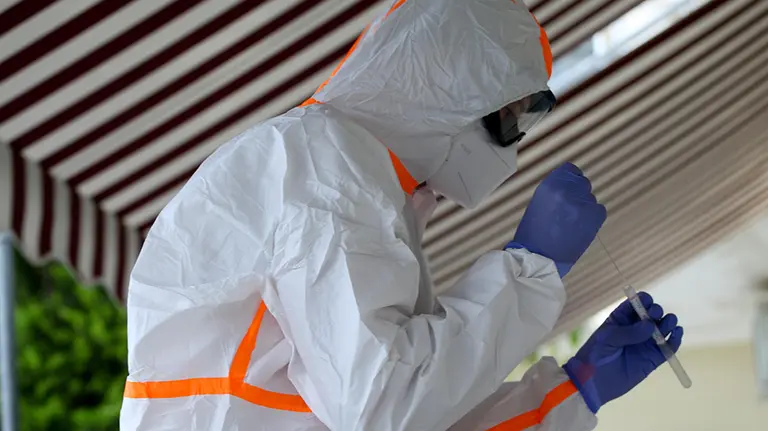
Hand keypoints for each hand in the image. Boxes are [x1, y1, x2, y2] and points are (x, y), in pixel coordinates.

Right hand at [506, 162, 605, 276]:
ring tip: (572, 222)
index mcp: (550, 185)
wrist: (539, 258)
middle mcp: (568, 191)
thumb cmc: (533, 233)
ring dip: (583, 206)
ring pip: (590, 197)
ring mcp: (583, 204)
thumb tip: (568, 186)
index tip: (568, 187)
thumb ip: (554, 191)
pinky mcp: (594, 217)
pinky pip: (599, 209)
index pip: (570, 170)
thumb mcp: (538, 203)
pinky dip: (592, 217)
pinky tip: (580, 226)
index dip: (570, 178)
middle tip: (568, 209)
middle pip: (582, 183)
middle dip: (577, 193)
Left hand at [563, 292, 683, 412]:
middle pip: (653, 314)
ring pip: (663, 328)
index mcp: (622, 318)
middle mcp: (636, 328)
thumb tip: (650, 325)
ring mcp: (645, 343)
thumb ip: (628, 332)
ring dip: (669, 322)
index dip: (644, 300)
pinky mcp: (653, 358)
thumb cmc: (596, 355)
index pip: (637, 303)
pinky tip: (677, 333)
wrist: (594, 382)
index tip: (646, 303)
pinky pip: (668, 347)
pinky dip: (675, 339)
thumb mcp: (607, 339)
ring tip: (668, 323)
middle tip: (654, 316)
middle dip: (656, 311)